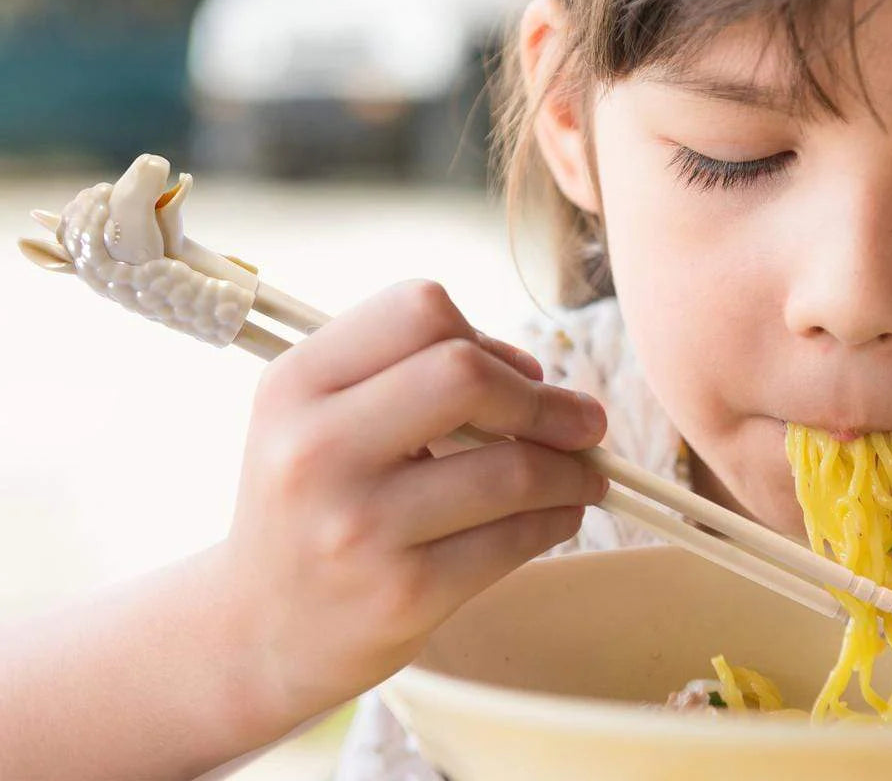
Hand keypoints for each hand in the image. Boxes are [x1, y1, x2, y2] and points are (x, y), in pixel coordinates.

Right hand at [221, 280, 607, 738]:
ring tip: (585, 475)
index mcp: (296, 382)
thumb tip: (535, 375)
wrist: (259, 630)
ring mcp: (357, 525)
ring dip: (572, 470)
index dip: (485, 337)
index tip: (520, 373)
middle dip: (545, 400)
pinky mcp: (400, 594)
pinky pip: (514, 539)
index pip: (418, 309)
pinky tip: (561, 515)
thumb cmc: (311, 502)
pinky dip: (559, 518)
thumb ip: (406, 373)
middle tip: (585, 422)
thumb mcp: (318, 415)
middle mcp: (315, 447)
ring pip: (510, 468)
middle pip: (465, 374)